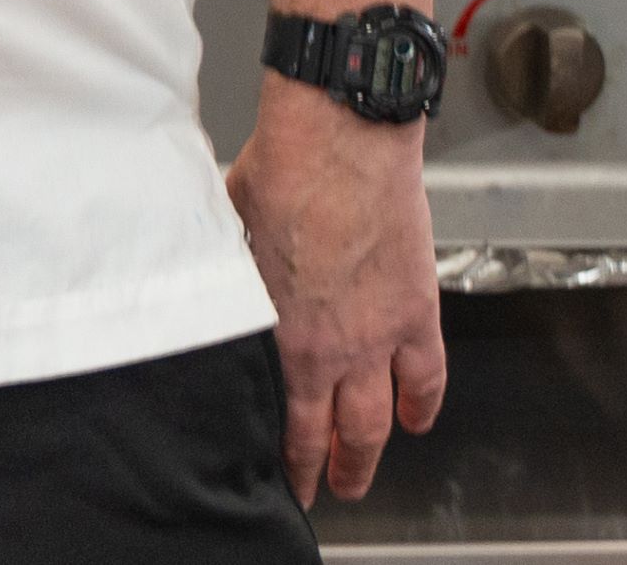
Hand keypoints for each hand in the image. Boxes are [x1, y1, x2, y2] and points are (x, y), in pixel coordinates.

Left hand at [225, 81, 442, 504]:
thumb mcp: (227, 233)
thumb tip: (199, 278)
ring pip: (380, 420)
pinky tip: (417, 420)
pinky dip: (423, 404)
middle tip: (322, 488)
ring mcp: (379, 335)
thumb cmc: (281, 171)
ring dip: (371, 454)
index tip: (280, 474)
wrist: (341, 139)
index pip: (283, 419)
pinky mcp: (416, 310)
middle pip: (334, 432)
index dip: (284, 457)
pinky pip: (427, 376)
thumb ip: (225, 275)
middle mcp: (332, 348)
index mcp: (280, 333)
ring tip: (362, 473)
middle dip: (327, 469)